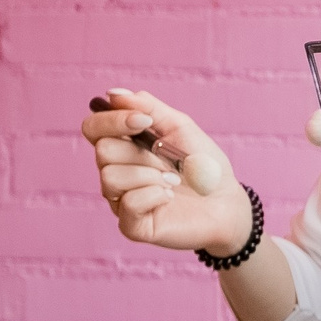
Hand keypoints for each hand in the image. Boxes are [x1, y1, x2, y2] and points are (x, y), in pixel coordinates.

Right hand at [81, 86, 245, 253]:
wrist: (227, 202)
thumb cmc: (203, 165)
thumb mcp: (180, 127)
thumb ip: (148, 107)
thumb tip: (113, 94)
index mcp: (124, 147)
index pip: (93, 128)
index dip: (112, 120)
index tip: (145, 120)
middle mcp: (116, 173)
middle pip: (102, 151)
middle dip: (141, 153)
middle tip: (168, 161)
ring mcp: (121, 201)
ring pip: (110, 178)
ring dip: (149, 174)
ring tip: (173, 180)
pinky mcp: (132, 226)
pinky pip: (127, 204)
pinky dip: (154, 195)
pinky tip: (169, 197)